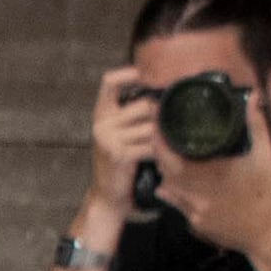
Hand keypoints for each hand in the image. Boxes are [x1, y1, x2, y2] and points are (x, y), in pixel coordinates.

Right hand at [89, 65, 161, 217]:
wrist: (108, 196)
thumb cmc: (122, 162)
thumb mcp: (123, 134)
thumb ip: (135, 115)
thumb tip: (168, 95)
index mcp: (102, 115)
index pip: (109, 82)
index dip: (129, 74)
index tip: (146, 77)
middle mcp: (102, 124)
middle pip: (144, 104)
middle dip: (160, 117)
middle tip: (166, 130)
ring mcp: (108, 139)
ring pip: (151, 126)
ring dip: (163, 138)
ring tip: (163, 148)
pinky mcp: (119, 154)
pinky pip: (151, 146)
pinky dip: (161, 153)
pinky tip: (161, 159)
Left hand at [165, 88, 270, 269]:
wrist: (270, 232)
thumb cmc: (269, 192)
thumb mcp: (266, 157)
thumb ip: (257, 127)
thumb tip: (255, 99)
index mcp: (210, 175)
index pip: (170, 158)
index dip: (159, 142)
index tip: (156, 126)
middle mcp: (195, 194)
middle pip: (164, 172)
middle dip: (161, 154)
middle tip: (162, 137)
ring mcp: (193, 211)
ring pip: (168, 189)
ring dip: (167, 173)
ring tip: (170, 156)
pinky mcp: (194, 224)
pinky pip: (177, 204)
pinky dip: (176, 191)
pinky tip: (180, 182)